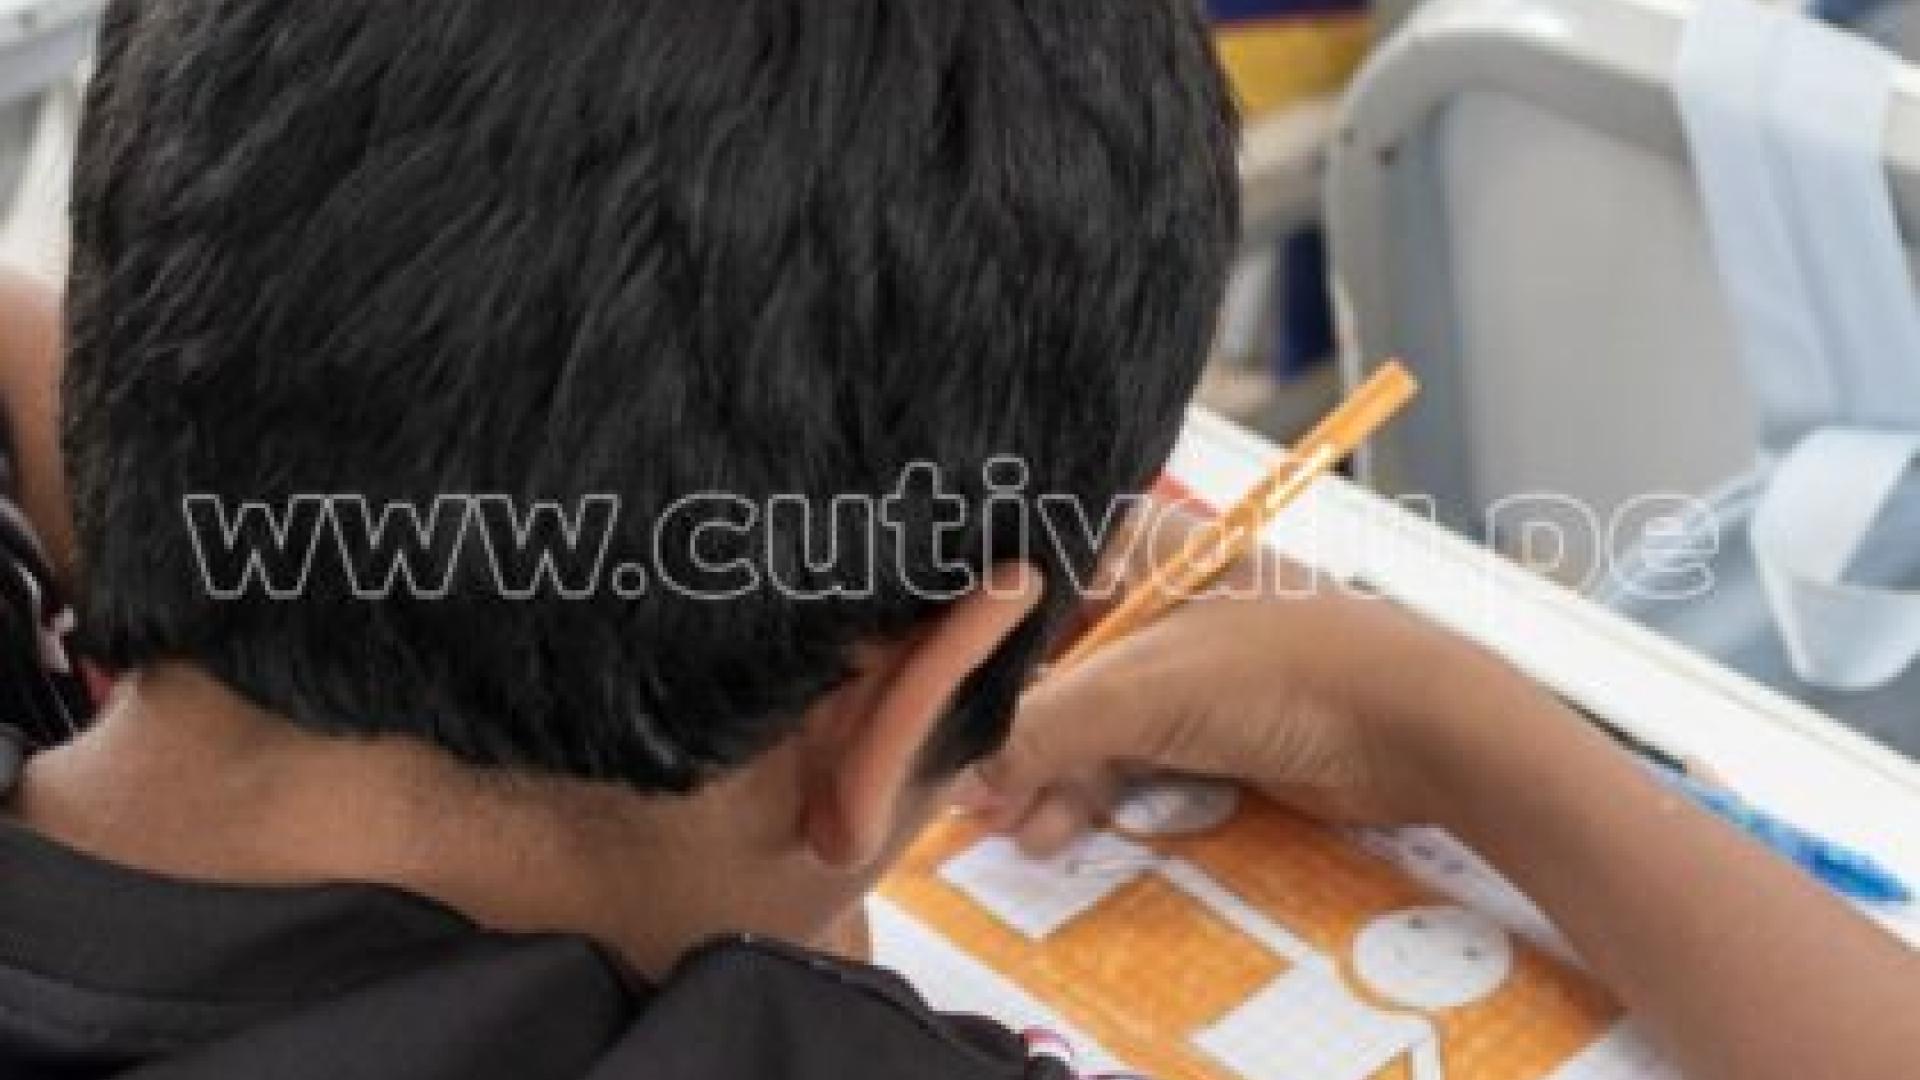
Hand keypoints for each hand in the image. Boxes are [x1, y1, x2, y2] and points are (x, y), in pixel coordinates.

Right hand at [959, 507, 1536, 854]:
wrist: (1421, 731)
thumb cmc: (1290, 670)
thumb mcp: (1146, 690)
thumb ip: (1041, 728)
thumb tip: (959, 776)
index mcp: (1134, 544)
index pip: (1020, 593)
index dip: (967, 656)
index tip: (921, 712)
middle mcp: (1148, 593)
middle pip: (1042, 663)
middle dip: (999, 733)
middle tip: (957, 794)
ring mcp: (1176, 660)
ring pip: (1076, 718)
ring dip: (1038, 774)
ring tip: (1000, 826)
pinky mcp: (1201, 721)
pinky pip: (1118, 755)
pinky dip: (1084, 792)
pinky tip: (1052, 830)